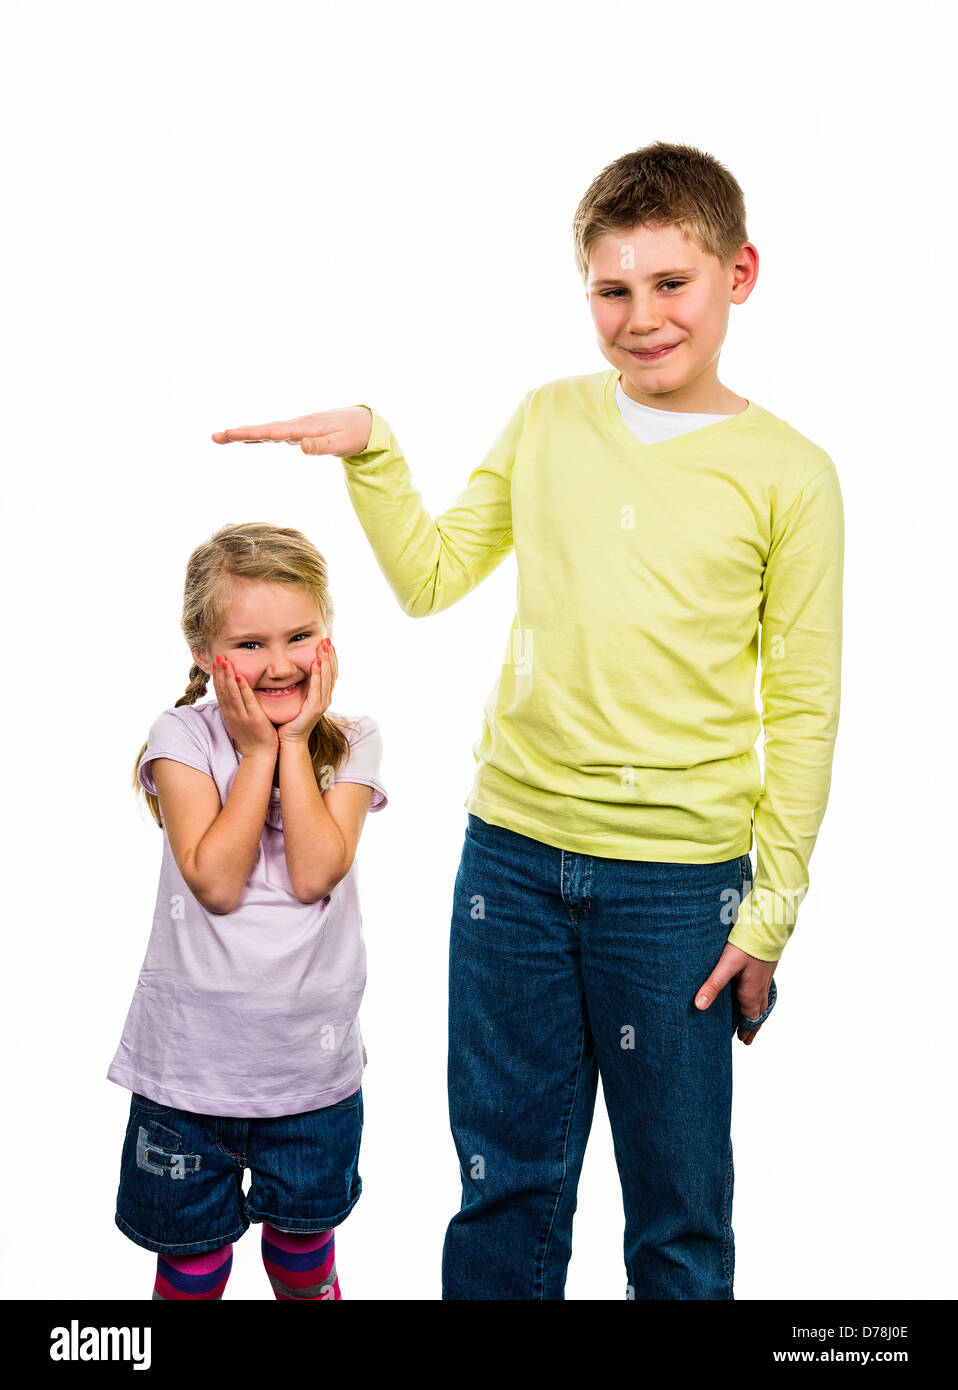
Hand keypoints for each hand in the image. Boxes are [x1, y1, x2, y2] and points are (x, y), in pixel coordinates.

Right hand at [211, 406, 372, 456]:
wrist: (365, 423)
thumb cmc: (355, 434)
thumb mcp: (342, 442)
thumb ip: (322, 445)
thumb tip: (301, 446)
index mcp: (304, 428)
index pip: (272, 432)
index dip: (250, 434)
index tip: (231, 434)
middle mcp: (297, 426)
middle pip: (263, 430)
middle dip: (239, 433)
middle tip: (215, 437)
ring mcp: (297, 429)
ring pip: (266, 432)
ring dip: (245, 435)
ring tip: (222, 437)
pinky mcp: (300, 433)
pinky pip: (275, 435)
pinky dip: (259, 436)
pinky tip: (249, 439)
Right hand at [211, 653, 279, 760]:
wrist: (260, 755)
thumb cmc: (253, 737)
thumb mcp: (240, 720)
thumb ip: (238, 707)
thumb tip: (236, 695)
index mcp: (229, 713)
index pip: (220, 691)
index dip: (217, 676)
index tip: (215, 663)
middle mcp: (232, 713)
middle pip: (223, 689)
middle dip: (220, 672)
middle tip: (217, 656)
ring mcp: (242, 716)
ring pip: (232, 693)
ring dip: (228, 676)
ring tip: (225, 661)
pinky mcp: (253, 718)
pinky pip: (247, 701)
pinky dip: (243, 689)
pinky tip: (241, 677)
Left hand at [277, 638, 338, 744]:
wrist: (289, 740)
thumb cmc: (290, 719)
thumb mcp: (298, 697)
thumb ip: (301, 684)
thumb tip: (296, 667)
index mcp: (323, 694)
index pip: (330, 671)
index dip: (331, 656)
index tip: (327, 641)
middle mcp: (326, 698)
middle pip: (332, 672)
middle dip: (330, 655)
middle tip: (326, 639)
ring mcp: (322, 703)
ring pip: (327, 678)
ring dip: (325, 661)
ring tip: (323, 647)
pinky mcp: (314, 709)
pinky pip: (317, 689)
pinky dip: (317, 676)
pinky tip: (315, 664)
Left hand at [694, 942, 776, 1045]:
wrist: (767, 927)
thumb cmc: (747, 946)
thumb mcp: (725, 966)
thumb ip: (713, 985)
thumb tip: (699, 1006)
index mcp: (751, 993)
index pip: (750, 1019)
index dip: (746, 1030)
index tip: (743, 1040)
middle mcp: (761, 988)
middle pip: (758, 1014)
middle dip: (752, 1026)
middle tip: (747, 1037)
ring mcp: (765, 978)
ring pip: (763, 1002)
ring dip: (757, 1013)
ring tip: (753, 1020)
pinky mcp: (766, 968)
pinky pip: (764, 990)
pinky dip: (760, 999)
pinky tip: (755, 992)